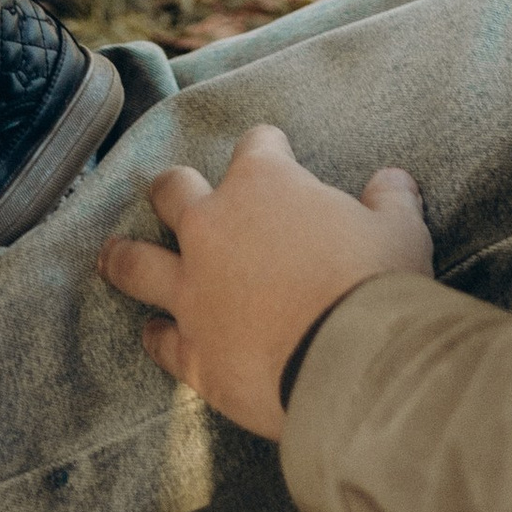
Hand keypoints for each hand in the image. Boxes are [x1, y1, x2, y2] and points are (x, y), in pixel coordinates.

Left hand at [97, 122, 432, 436]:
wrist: (351, 365)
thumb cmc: (378, 285)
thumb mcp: (400, 230)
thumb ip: (390, 199)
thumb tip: (393, 180)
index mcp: (264, 185)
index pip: (257, 146)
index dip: (267, 148)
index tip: (274, 151)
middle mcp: (213, 228)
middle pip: (174, 191)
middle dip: (174, 189)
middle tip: (174, 193)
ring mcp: (193, 291)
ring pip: (137, 262)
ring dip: (124, 256)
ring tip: (111, 254)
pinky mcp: (192, 351)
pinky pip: (160, 339)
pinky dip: (157, 335)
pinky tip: (153, 334)